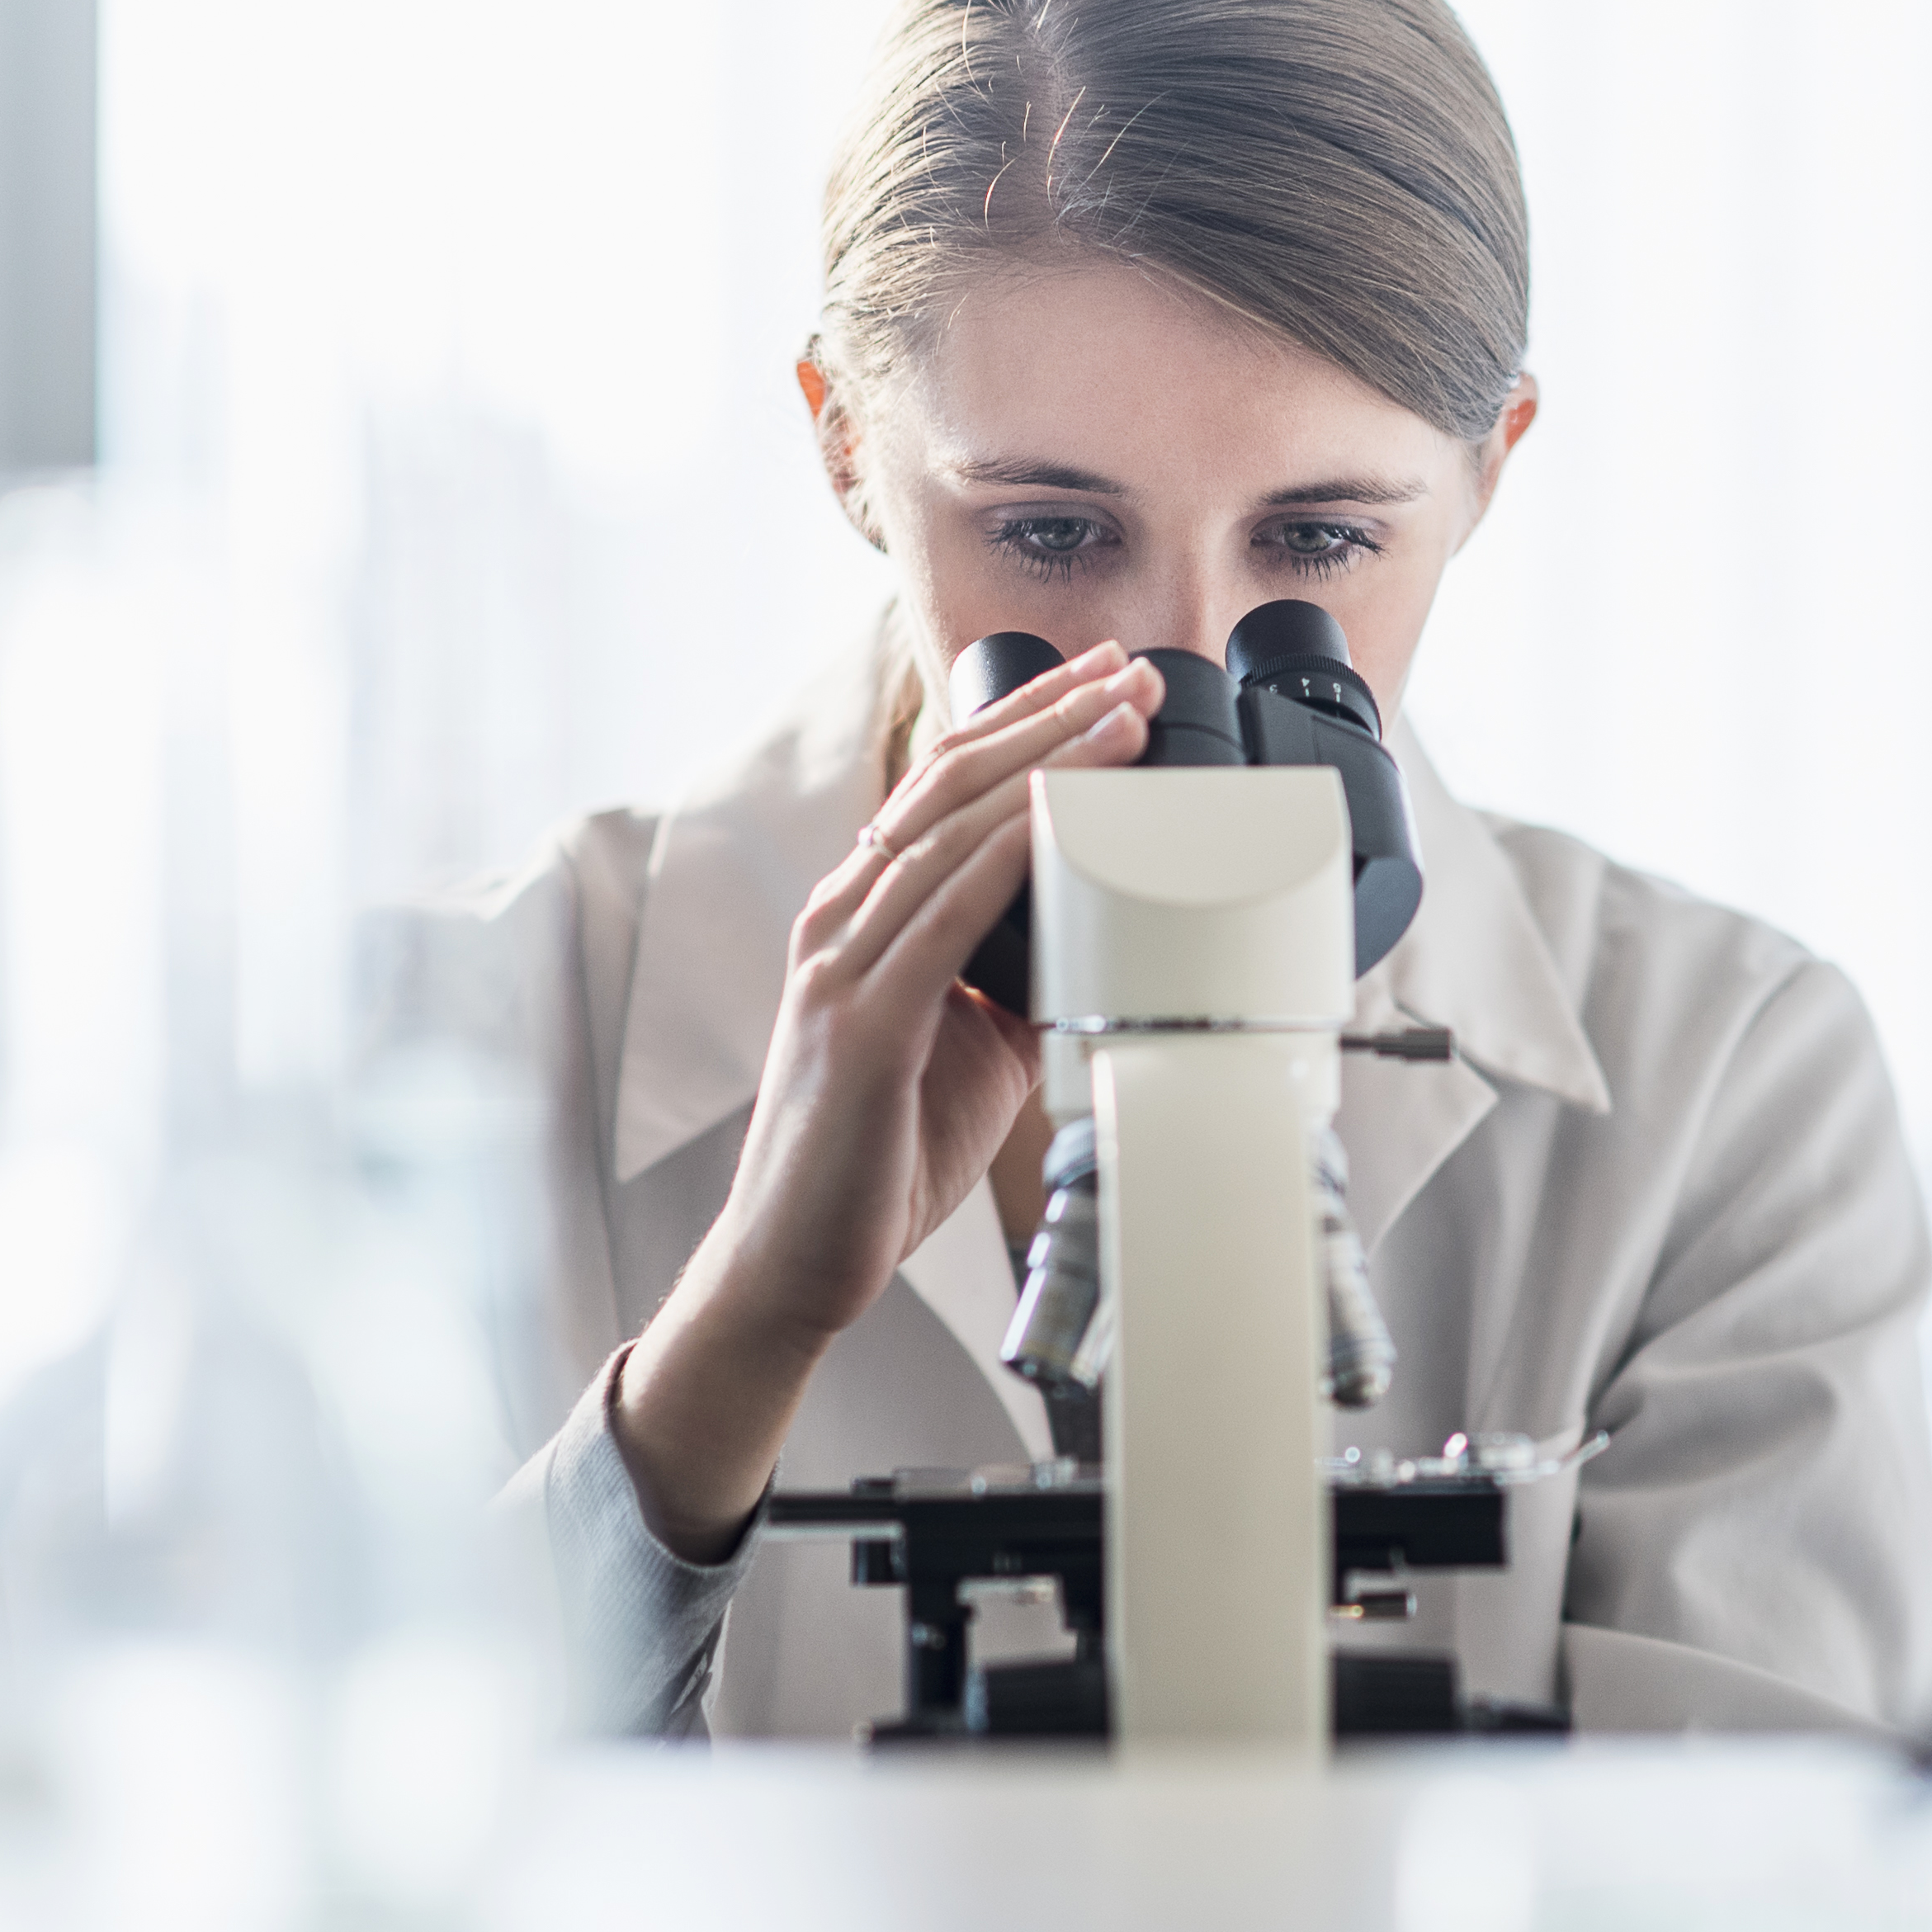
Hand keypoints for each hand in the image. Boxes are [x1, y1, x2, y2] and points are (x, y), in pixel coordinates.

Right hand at [612, 642, 1158, 1552]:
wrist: (801, 1262)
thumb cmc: (883, 1153)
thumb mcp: (979, 1044)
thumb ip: (1024, 978)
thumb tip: (1107, 937)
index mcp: (865, 913)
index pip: (949, 786)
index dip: (1028, 723)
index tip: (1107, 683)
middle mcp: (843, 918)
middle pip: (950, 780)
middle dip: (1049, 715)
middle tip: (1130, 669)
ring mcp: (841, 964)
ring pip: (949, 829)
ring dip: (1044, 766)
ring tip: (1121, 720)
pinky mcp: (857, 1023)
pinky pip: (941, 916)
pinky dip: (1006, 857)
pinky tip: (1059, 818)